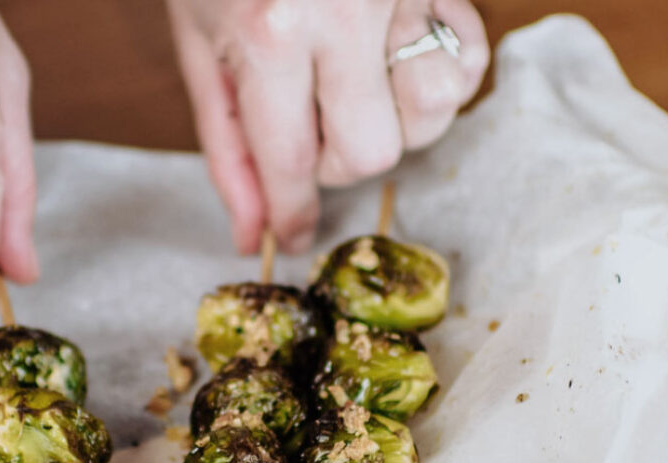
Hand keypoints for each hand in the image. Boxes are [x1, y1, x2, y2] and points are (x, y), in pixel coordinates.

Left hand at [166, 0, 489, 253]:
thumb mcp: (199, 46)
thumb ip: (228, 146)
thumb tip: (250, 232)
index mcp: (269, 35)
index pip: (291, 162)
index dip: (291, 213)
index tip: (290, 236)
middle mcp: (341, 16)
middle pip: (369, 152)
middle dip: (339, 161)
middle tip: (312, 127)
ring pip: (430, 112)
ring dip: (394, 121)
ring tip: (357, 89)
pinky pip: (467, 61)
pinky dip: (442, 75)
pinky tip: (399, 60)